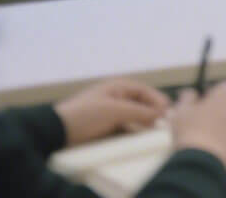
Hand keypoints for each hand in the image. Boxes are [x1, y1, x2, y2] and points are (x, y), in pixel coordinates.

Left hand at [54, 78, 169, 145]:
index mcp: (118, 87)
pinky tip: (139, 137)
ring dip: (144, 123)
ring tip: (154, 132)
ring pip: (134, 116)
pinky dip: (133, 131)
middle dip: (153, 112)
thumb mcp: (116, 111)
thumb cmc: (87, 115)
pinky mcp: (105, 126)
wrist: (57, 131)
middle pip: (141, 104)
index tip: (169, 112)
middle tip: (164, 124)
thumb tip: (162, 114)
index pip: (145, 91)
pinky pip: (125, 127)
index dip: (157, 100)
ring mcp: (110, 112)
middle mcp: (116, 97)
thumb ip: (140, 111)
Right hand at [168, 82, 225, 172]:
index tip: (205, 105)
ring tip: (218, 138)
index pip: (225, 87)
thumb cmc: (191, 133)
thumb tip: (191, 92)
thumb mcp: (181, 112)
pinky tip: (225, 148)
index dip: (215, 95)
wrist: (204, 163)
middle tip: (210, 123)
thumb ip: (187, 98)